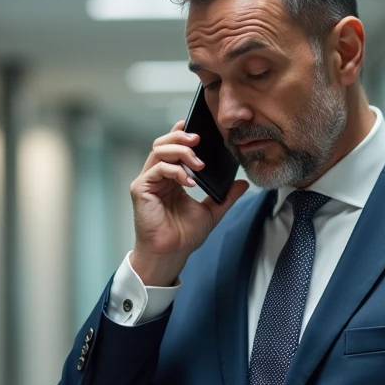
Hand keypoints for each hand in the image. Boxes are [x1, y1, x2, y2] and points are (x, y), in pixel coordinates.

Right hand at [129, 121, 249, 285]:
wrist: (171, 254)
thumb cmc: (184, 236)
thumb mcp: (212, 211)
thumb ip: (226, 196)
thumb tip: (243, 183)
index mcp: (171, 178)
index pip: (173, 148)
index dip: (181, 134)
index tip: (198, 129)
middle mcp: (157, 176)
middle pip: (163, 143)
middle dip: (181, 137)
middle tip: (199, 139)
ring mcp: (148, 181)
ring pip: (159, 151)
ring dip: (180, 151)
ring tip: (198, 163)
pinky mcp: (141, 189)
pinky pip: (156, 169)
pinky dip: (175, 170)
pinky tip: (189, 181)